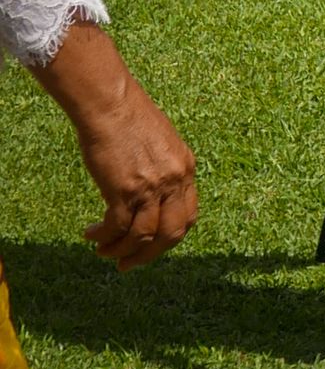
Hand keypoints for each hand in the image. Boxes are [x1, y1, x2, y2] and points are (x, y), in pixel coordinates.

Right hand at [33, 22, 198, 270]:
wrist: (111, 104)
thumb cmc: (130, 119)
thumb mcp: (161, 145)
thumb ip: (164, 171)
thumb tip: (154, 200)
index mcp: (186, 167)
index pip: (188, 216)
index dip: (170, 237)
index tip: (152, 246)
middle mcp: (174, 179)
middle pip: (170, 234)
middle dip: (148, 255)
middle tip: (128, 264)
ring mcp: (151, 186)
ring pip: (142, 236)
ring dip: (121, 250)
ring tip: (104, 252)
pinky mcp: (125, 189)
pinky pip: (117, 228)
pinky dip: (104, 238)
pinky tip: (92, 235)